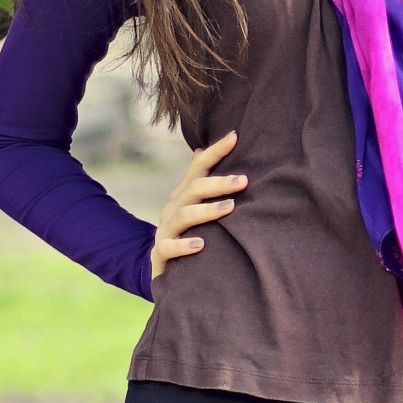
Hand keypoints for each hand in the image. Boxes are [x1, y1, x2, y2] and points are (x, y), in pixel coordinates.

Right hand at [150, 130, 247, 281]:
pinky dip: (184, 246)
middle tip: (243, 181)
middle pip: (193, 189)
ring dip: (207, 211)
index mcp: (183, 194)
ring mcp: (165, 230)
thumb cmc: (186, 231)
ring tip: (230, 208)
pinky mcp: (161, 253)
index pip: (198, 167)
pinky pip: (169, 248)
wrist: (159, 265)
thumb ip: (200, 181)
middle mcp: (173, 208)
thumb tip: (204, 149)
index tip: (234, 137)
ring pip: (184, 216)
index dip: (215, 151)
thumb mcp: (193, 205)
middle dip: (218, 183)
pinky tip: (201, 245)